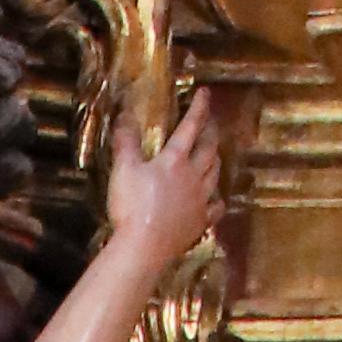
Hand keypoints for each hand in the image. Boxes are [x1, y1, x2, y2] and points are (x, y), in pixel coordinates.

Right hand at [105, 93, 227, 274]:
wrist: (144, 249)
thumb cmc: (132, 207)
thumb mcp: (124, 170)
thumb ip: (126, 141)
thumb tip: (125, 114)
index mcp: (175, 160)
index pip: (191, 126)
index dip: (199, 108)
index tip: (205, 93)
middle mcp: (193, 176)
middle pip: (209, 148)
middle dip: (211, 131)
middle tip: (212, 122)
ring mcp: (199, 200)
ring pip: (215, 173)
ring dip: (215, 159)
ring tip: (215, 153)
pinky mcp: (200, 223)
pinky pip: (215, 208)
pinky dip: (217, 200)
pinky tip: (216, 200)